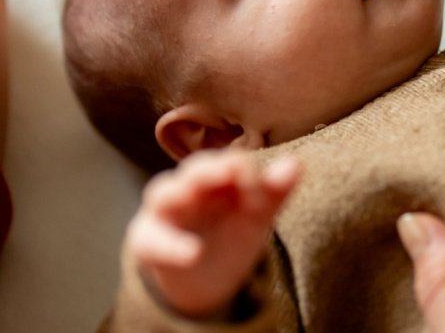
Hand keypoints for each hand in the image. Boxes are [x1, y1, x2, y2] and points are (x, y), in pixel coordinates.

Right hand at [124, 148, 301, 316]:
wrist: (203, 280)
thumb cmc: (228, 236)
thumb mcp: (255, 217)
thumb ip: (274, 193)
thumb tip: (296, 164)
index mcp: (215, 179)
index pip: (227, 164)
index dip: (242, 169)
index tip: (262, 180)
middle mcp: (186, 188)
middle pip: (194, 171)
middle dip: (211, 169)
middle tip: (233, 169)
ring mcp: (164, 213)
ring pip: (163, 193)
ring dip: (180, 192)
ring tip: (196, 195)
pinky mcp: (148, 242)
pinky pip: (153, 241)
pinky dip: (171, 246)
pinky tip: (192, 253)